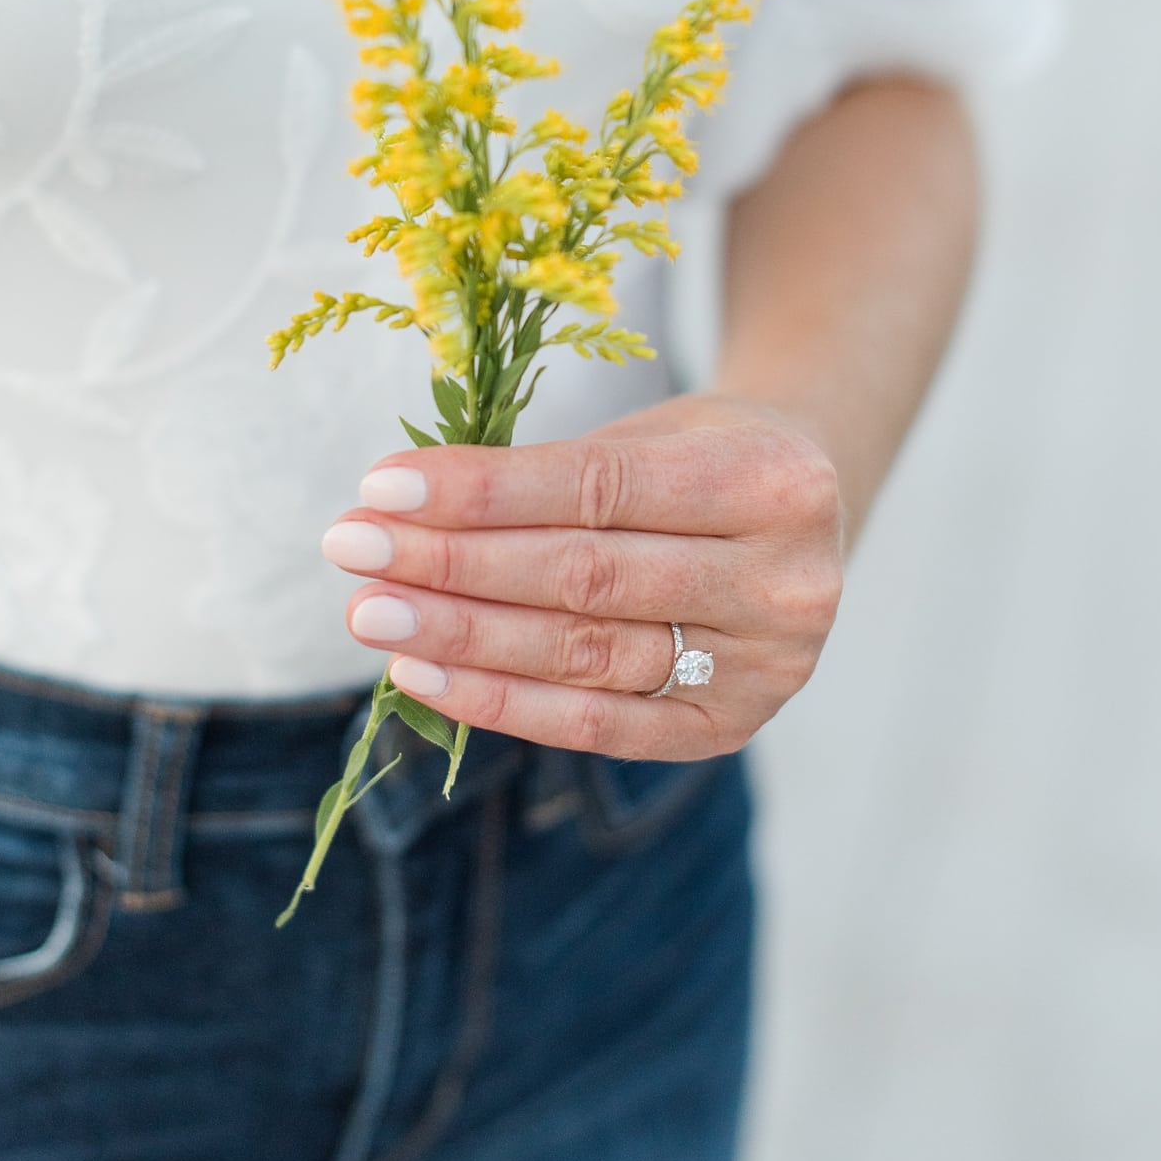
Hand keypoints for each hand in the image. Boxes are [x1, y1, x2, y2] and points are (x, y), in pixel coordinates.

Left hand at [321, 393, 844, 759]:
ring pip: (585, 656)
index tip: (382, 486)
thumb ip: (551, 475)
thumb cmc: (701, 458)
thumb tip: (402, 511)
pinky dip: (501, 702)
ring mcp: (765, 668)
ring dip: (460, 636)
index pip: (597, 490)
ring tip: (370, 612)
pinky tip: (422, 673)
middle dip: (453, 564)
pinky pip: (597, 727)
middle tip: (353, 549)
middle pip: (584, 577)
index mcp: (771, 481)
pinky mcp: (730, 727)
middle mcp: (783, 582)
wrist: (807, 515)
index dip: (483, 492)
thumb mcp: (650, 433)